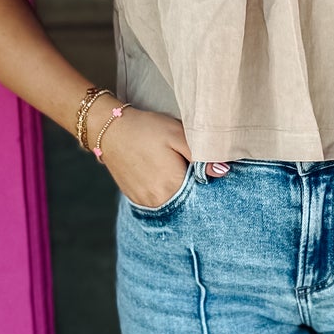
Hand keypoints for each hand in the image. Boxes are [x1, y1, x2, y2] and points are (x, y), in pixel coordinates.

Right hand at [95, 106, 228, 205]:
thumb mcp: (177, 134)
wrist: (110, 129)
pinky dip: (165, 194)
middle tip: (191, 169)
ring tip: (175, 171)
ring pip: (173, 204)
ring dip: (180, 193)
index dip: (208, 184)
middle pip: (188, 202)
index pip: (202, 194)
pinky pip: (159, 203)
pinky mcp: (136, 200)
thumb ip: (201, 155)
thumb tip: (223, 171)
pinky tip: (163, 176)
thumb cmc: (147, 128)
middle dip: (195, 190)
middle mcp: (160, 199)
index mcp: (173, 184)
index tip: (208, 172)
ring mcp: (146, 202)